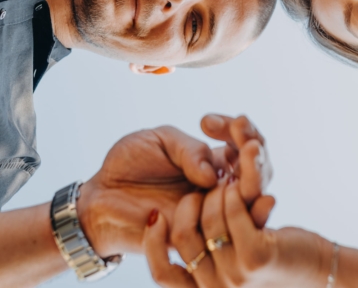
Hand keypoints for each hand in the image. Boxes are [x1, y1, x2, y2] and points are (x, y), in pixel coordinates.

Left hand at [76, 115, 270, 254]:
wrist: (100, 198)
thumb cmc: (129, 166)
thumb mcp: (161, 140)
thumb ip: (190, 150)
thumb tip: (213, 175)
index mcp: (213, 163)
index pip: (245, 145)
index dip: (240, 129)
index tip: (209, 121)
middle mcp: (219, 189)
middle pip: (258, 171)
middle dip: (254, 147)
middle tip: (240, 127)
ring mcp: (213, 212)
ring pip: (253, 198)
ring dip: (254, 172)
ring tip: (246, 149)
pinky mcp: (202, 236)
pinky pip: (234, 229)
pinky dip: (245, 209)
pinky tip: (233, 186)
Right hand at [144, 177, 328, 287]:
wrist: (316, 269)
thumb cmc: (268, 257)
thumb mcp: (229, 257)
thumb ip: (203, 249)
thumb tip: (168, 228)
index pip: (162, 274)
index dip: (152, 244)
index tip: (154, 214)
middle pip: (183, 237)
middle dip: (189, 204)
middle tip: (202, 189)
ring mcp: (235, 275)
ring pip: (209, 218)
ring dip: (217, 193)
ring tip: (227, 184)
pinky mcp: (256, 256)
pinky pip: (232, 209)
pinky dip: (236, 191)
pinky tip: (242, 186)